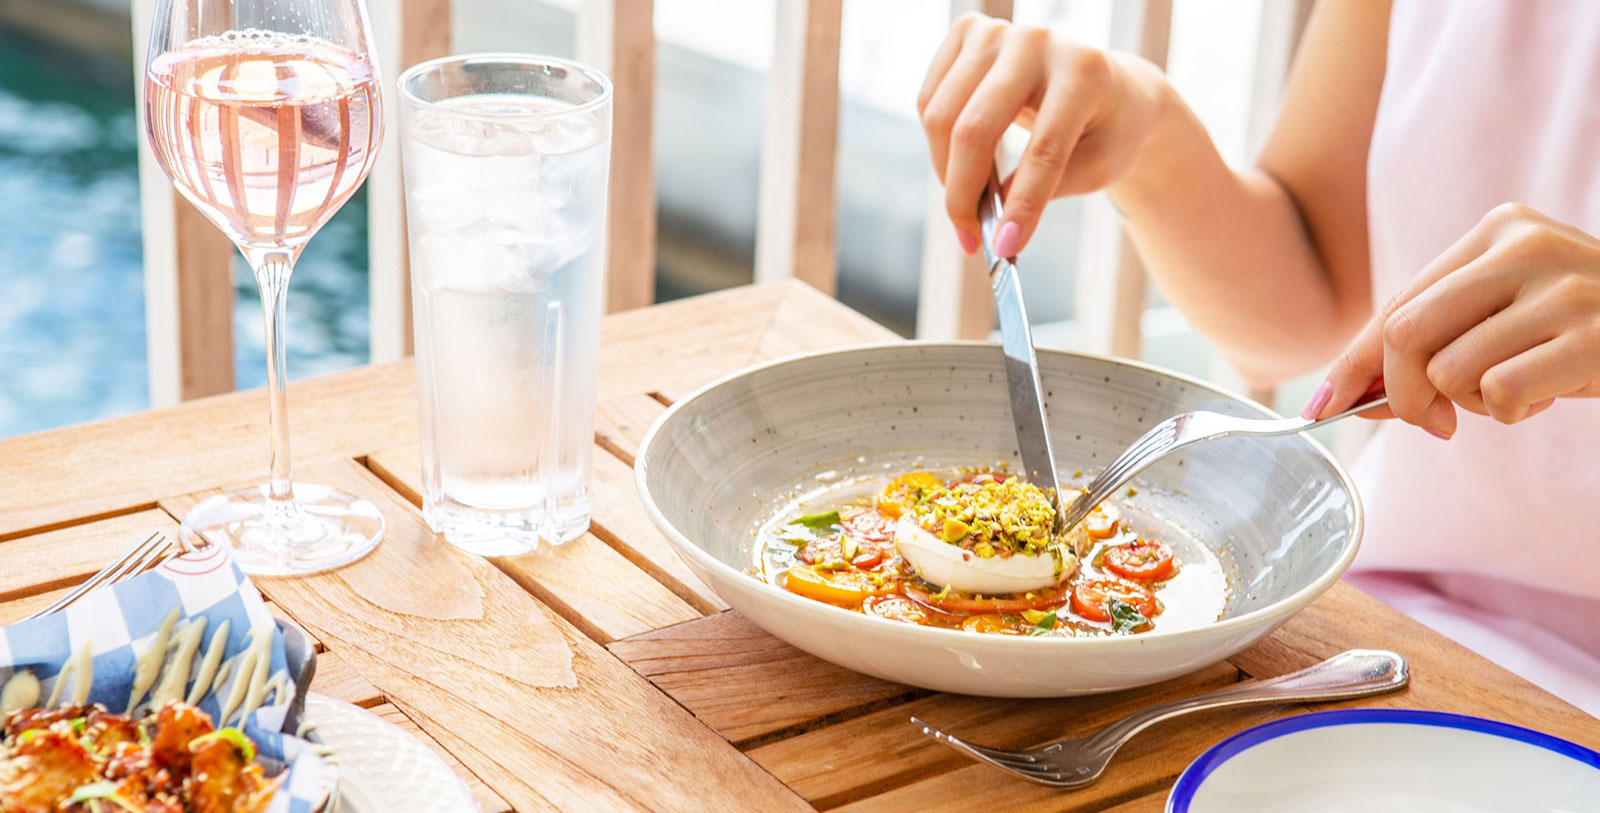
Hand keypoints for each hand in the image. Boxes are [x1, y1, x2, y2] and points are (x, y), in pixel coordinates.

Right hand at [918, 13, 1167, 256]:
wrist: (1105, 83)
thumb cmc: (1106, 128)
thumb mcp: (1099, 165)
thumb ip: (1050, 187)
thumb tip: (996, 213)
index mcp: (1084, 71)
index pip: (1044, 149)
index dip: (1022, 204)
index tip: (1004, 248)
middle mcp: (1037, 41)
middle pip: (974, 129)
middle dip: (964, 195)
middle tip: (970, 239)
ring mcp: (996, 31)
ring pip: (940, 118)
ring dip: (947, 173)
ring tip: (972, 203)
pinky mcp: (967, 32)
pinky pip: (929, 101)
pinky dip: (938, 143)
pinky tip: (964, 162)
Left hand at [1306, 203, 1599, 434]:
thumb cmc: (1584, 326)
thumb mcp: (1507, 316)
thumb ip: (1433, 342)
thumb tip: (1342, 395)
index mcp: (1499, 231)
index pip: (1398, 302)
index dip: (1354, 361)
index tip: (1323, 405)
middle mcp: (1527, 248)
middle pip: (1406, 334)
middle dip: (1402, 393)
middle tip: (1434, 421)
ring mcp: (1564, 290)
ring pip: (1450, 371)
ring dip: (1471, 404)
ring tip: (1515, 389)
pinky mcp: (1593, 339)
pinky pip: (1500, 393)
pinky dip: (1509, 411)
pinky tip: (1543, 396)